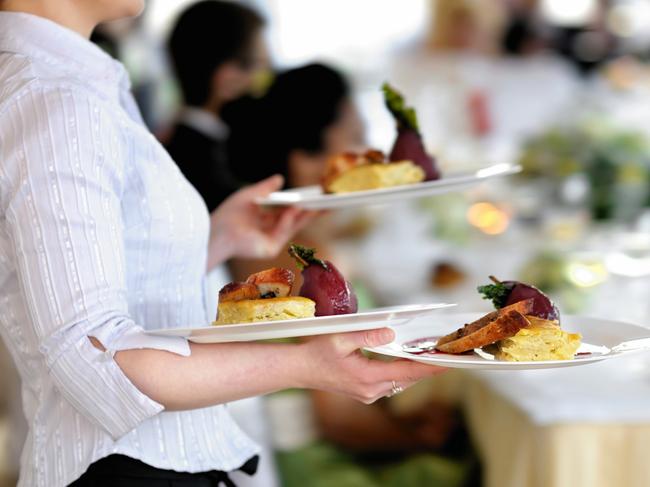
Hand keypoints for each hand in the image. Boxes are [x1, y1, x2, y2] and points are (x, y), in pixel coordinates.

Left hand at [207, 175, 316, 268]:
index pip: (287, 211)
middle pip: (295, 220)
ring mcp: (271, 240)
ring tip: (319, 201)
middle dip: (312, 211)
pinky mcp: (270, 248)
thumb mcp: (250, 195)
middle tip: (329, 202)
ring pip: (294, 226)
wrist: (217, 232)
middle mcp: (269, 231)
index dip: (302, 204)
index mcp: (264, 220)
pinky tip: (297, 207)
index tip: (316, 197)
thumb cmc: (229, 214)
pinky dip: (290, 218)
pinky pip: (284, 231)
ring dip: (306, 214)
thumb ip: (265, 187)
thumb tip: (280, 178)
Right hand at [296, 328, 445, 403]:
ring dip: (415, 370)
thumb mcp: (340, 338)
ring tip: (432, 356)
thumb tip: (391, 333)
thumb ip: (367, 335)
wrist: (299, 370)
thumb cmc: (316, 352)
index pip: (407, 371)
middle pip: (408, 378)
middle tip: (446, 354)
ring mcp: (368, 394)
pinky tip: (408, 362)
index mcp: (367, 377)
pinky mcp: (365, 393)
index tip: (448, 361)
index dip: (429, 366)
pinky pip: (391, 384)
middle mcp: (371, 390)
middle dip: (427, 367)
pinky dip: (402, 373)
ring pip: (401, 382)